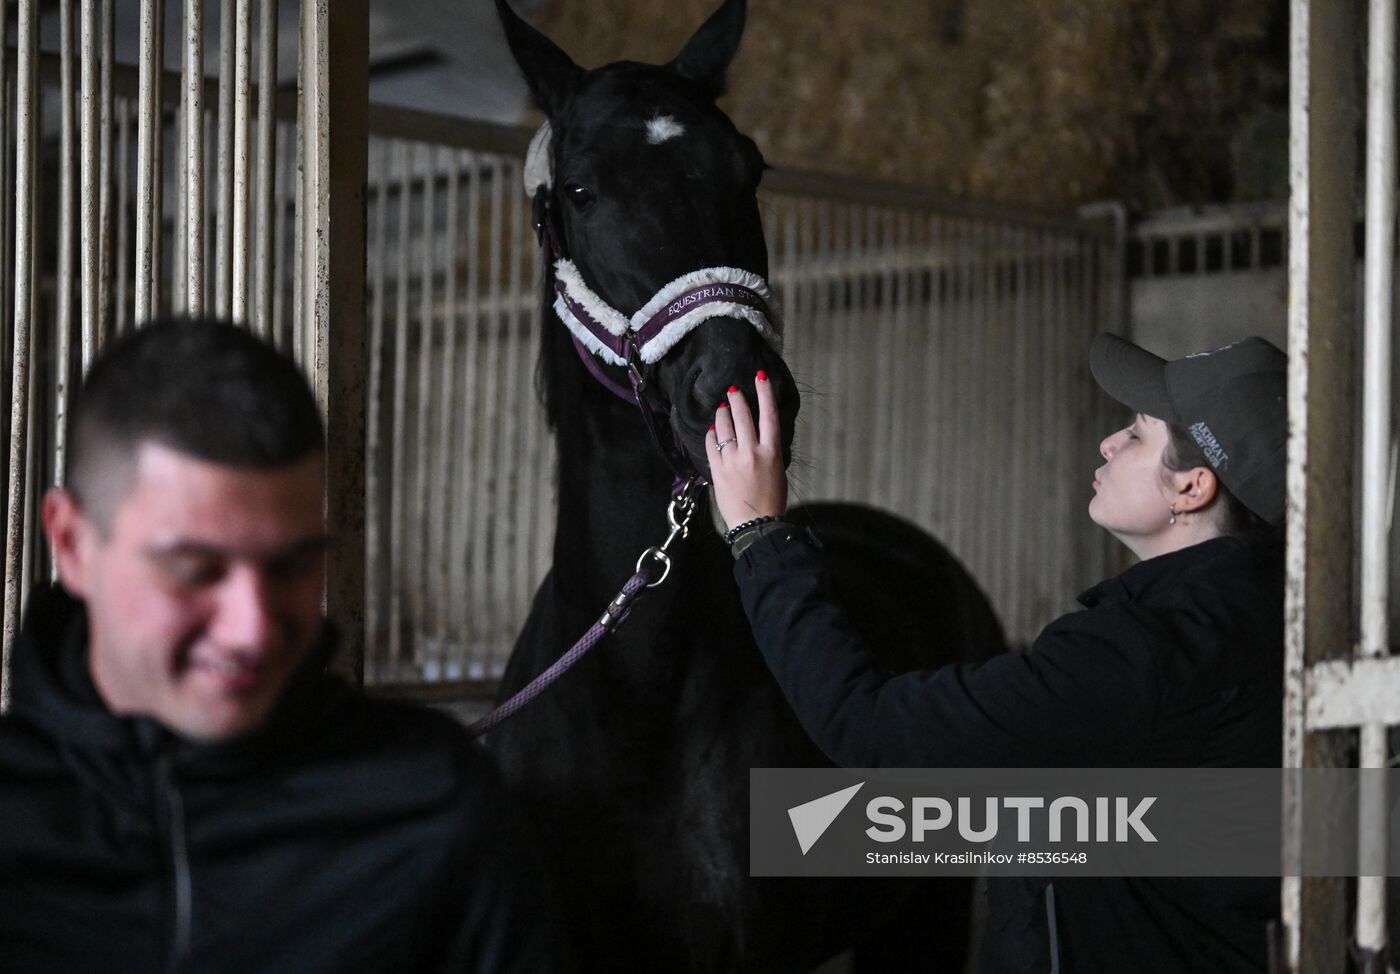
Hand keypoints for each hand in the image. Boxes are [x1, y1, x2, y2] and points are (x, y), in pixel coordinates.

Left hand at [706, 371, 787, 531]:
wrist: (755, 525)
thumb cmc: (771, 500)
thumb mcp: (777, 471)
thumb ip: (767, 450)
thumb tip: (757, 435)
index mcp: (772, 452)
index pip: (769, 415)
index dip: (765, 393)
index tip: (760, 377)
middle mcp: (751, 452)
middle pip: (743, 416)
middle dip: (737, 399)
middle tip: (733, 390)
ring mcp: (732, 460)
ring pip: (724, 426)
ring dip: (723, 413)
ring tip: (723, 408)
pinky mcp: (717, 470)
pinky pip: (712, 444)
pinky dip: (712, 434)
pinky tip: (714, 430)